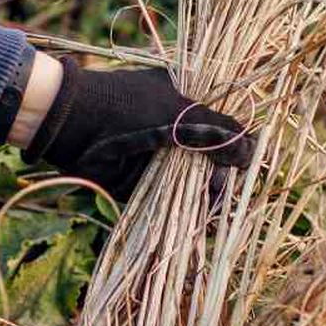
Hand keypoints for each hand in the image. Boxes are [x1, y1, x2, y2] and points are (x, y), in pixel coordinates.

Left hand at [26, 60, 252, 200]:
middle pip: (211, 161)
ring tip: (215, 205)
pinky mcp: (144, 185)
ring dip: (208, 197)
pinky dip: (187, 211)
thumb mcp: (181, 113)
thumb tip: (253, 151)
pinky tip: (203, 219)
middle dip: (222, 178)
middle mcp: (175, 134)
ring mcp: (159, 160)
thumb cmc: (128, 107)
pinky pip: (171, 200)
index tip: (245, 165)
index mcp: (184, 106)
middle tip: (224, 189)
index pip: (221, 131)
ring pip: (194, 184)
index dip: (235, 149)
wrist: (73, 124)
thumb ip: (218, 133)